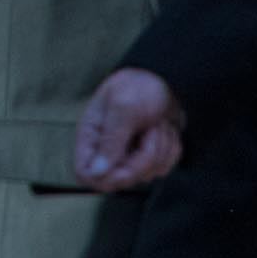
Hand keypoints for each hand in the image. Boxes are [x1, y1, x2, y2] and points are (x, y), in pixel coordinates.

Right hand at [75, 69, 183, 191]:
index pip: (85, 173)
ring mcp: (130, 154)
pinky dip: (171, 149)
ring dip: (160, 149)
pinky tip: (166, 130)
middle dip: (143, 159)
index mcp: (91, 135)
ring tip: (157, 124)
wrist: (169, 78)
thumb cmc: (141, 86)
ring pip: (146, 175)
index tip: (125, 166)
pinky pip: (164, 168)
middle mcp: (108, 148)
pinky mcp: (151, 155)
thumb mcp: (124, 108)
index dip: (105, 177)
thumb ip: (110, 141)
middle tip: (149, 132)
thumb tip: (96, 171)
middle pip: (120, 179)